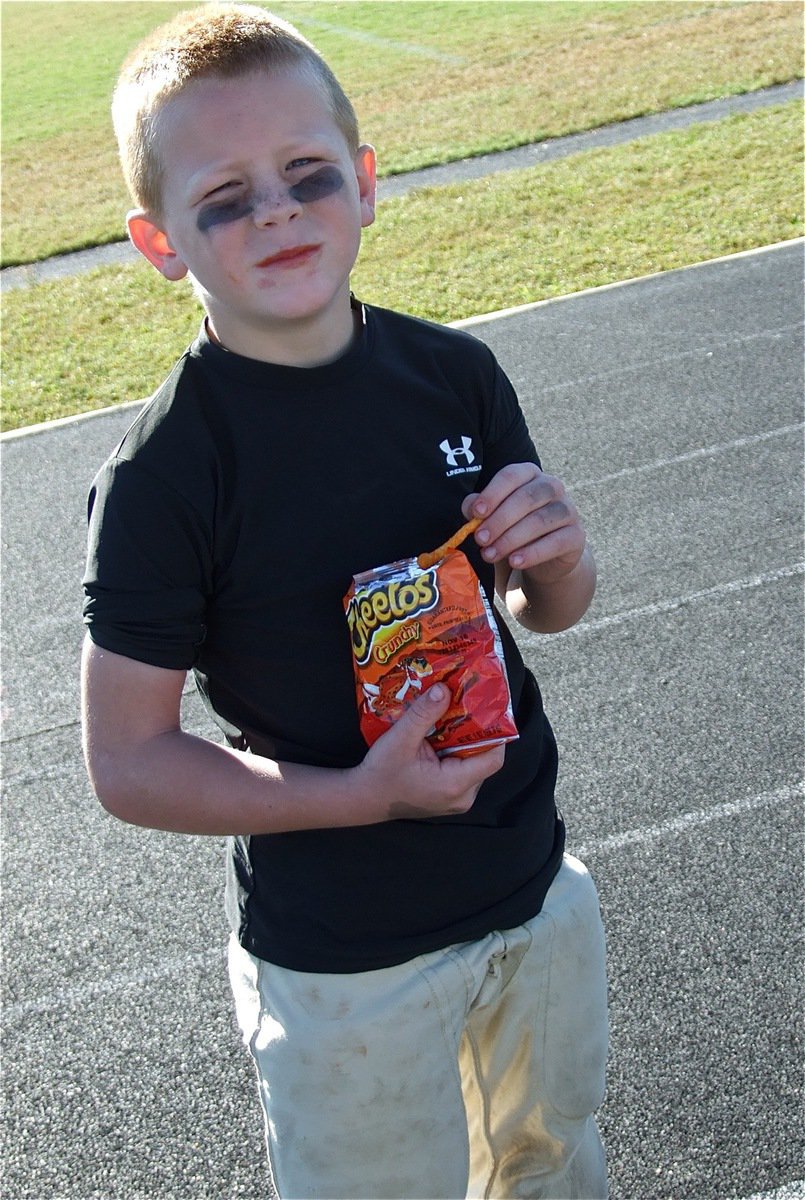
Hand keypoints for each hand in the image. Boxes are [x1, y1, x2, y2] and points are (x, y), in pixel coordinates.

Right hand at [353, 683, 504, 820]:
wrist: (364, 799)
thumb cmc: (381, 773)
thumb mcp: (400, 739)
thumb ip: (423, 713)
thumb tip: (444, 689)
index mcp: (455, 784)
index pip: (493, 758)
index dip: (495, 733)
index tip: (484, 709)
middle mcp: (463, 797)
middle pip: (485, 759)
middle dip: (476, 733)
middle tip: (465, 707)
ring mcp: (457, 800)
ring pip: (474, 764)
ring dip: (464, 742)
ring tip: (451, 719)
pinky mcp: (449, 797)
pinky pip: (463, 772)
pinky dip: (455, 753)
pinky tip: (441, 737)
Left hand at [464, 462, 585, 585]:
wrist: (547, 557)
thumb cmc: (514, 529)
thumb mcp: (494, 518)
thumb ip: (480, 509)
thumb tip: (470, 509)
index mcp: (530, 475)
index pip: (512, 476)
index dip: (493, 493)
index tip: (476, 513)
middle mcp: (552, 486)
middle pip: (526, 498)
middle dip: (499, 520)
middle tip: (480, 539)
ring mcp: (568, 510)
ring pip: (539, 521)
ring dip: (511, 539)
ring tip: (490, 554)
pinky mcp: (576, 535)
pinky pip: (555, 542)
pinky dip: (533, 553)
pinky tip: (515, 561)